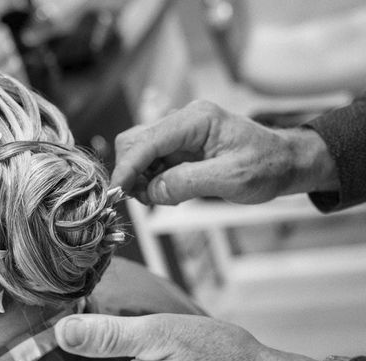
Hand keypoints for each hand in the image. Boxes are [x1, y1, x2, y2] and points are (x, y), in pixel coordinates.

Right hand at [112, 100, 338, 204]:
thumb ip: (187, 183)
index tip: (116, 192)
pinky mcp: (179, 147)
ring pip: (139, 152)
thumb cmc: (267, 166)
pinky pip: (152, 162)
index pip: (147, 140)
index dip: (127, 167)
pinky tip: (167, 192)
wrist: (285, 163)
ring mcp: (179, 133)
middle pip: (134, 141)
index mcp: (196, 120)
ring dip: (140, 178)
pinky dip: (150, 180)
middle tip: (144, 200)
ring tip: (160, 198)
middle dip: (131, 172)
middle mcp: (183, 121)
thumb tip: (151, 191)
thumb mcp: (231, 179)